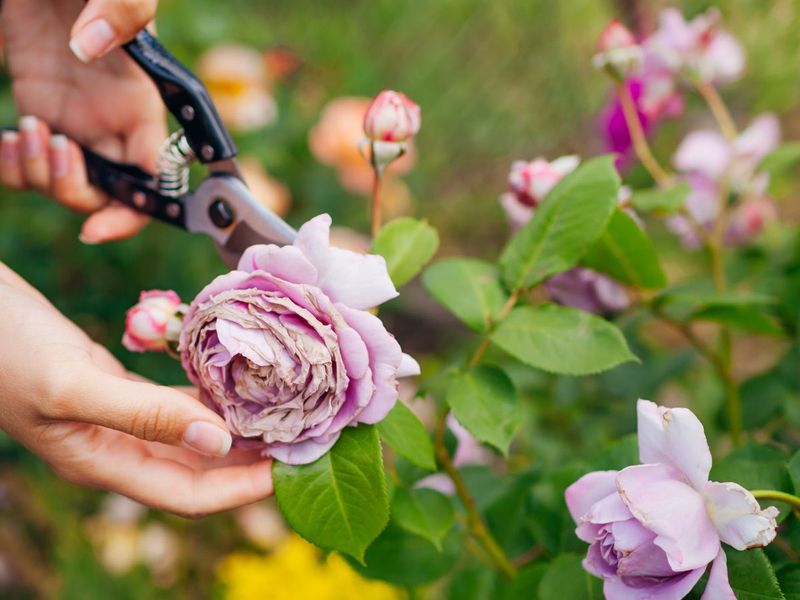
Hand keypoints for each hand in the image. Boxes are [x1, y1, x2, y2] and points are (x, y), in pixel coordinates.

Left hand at [0, 0, 164, 242]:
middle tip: (51, 144)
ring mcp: (73, 121)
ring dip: (37, 175)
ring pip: (64, 185)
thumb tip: (88, 46)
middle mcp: (110, 124)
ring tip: (23, 131)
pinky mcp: (37, 111)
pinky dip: (11, 168)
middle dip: (73, 190)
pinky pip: (27, 164)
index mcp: (141, 105)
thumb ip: (120, 12)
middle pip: (104, 195)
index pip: (155, 181)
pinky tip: (4, 144)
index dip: (134, 214)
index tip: (96, 227)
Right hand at [0, 263, 272, 516]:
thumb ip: (142, 414)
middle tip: (308, 436)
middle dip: (254, 461)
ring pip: (193, 433)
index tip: (296, 467)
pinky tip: (242, 377)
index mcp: (104, 463)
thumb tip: (218, 441)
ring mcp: (119, 418)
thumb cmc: (5, 349)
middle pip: (201, 470)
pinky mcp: (119, 387)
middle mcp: (119, 448)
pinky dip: (211, 393)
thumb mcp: (70, 384)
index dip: (245, 489)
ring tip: (289, 409)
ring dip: (238, 425)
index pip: (191, 494)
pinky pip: (177, 399)